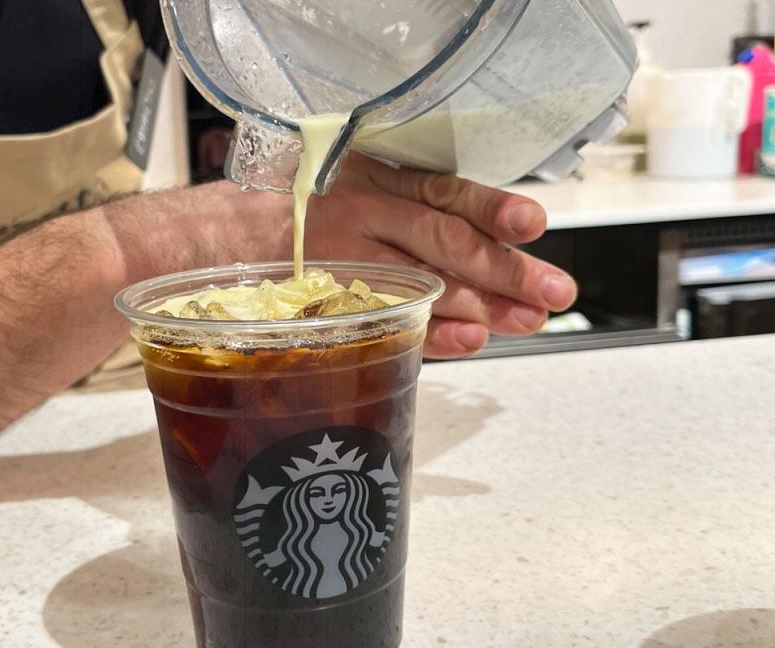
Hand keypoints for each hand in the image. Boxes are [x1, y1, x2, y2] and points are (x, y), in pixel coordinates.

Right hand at [305, 153, 576, 357]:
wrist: (221, 238)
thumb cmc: (298, 210)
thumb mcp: (347, 179)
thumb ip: (405, 200)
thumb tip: (485, 235)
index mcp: (372, 179)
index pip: (443, 193)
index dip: (490, 208)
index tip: (532, 223)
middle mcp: (361, 217)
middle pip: (443, 242)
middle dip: (504, 269)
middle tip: (553, 291)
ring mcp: (343, 264)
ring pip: (422, 285)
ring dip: (480, 306)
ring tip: (526, 320)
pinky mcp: (329, 306)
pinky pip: (389, 323)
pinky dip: (432, 336)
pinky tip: (470, 340)